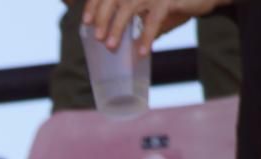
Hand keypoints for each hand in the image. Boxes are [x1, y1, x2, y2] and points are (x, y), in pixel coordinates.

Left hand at [82, 0, 218, 53]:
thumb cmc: (174, 5)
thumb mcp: (151, 11)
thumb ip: (134, 22)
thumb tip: (113, 43)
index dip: (94, 5)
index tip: (86, 22)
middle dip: (103, 17)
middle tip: (98, 37)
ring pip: (129, 7)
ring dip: (118, 27)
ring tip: (111, 46)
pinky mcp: (168, 0)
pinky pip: (154, 20)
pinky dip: (146, 36)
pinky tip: (142, 51)